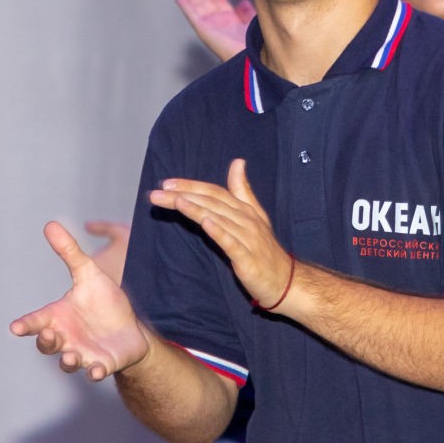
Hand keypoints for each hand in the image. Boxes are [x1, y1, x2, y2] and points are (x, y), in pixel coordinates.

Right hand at [10, 221, 148, 380]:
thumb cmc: (103, 301)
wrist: (130, 327)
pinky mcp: (103, 364)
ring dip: (68, 361)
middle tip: (49, 335)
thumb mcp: (89, 273)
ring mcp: (83, 354)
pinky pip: (96, 372)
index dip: (26, 325)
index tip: (15, 327)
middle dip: (46, 342)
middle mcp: (66, 338)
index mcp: (59, 317)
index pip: (37, 321)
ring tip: (71, 357)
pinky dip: (95, 372)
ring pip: (68, 362)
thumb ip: (69, 253)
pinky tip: (97, 370)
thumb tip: (50, 224)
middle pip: (48, 344)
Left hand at [149, 159, 291, 308]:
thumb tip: (237, 162)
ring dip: (195, 209)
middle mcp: (246, 220)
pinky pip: (231, 243)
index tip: (167, 183)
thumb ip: (242, 190)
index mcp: (244, 209)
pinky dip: (219, 231)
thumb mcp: (254, 215)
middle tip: (157, 192)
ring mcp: (248, 239)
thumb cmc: (264, 250)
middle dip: (183, 195)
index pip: (214, 192)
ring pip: (218, 219)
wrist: (286, 281)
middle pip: (211, 202)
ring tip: (175, 201)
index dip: (191, 185)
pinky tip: (206, 223)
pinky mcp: (248, 259)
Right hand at [174, 0, 254, 62]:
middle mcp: (218, 23)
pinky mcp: (205, 32)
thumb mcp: (251, 24)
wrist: (253, 58)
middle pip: (206, 0)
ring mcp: (211, 27)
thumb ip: (246, 13)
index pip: (217, 0)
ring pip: (198, 6)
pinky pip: (194, 18)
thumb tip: (242, 3)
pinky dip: (186, 8)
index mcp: (229, 21)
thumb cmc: (254, 46)